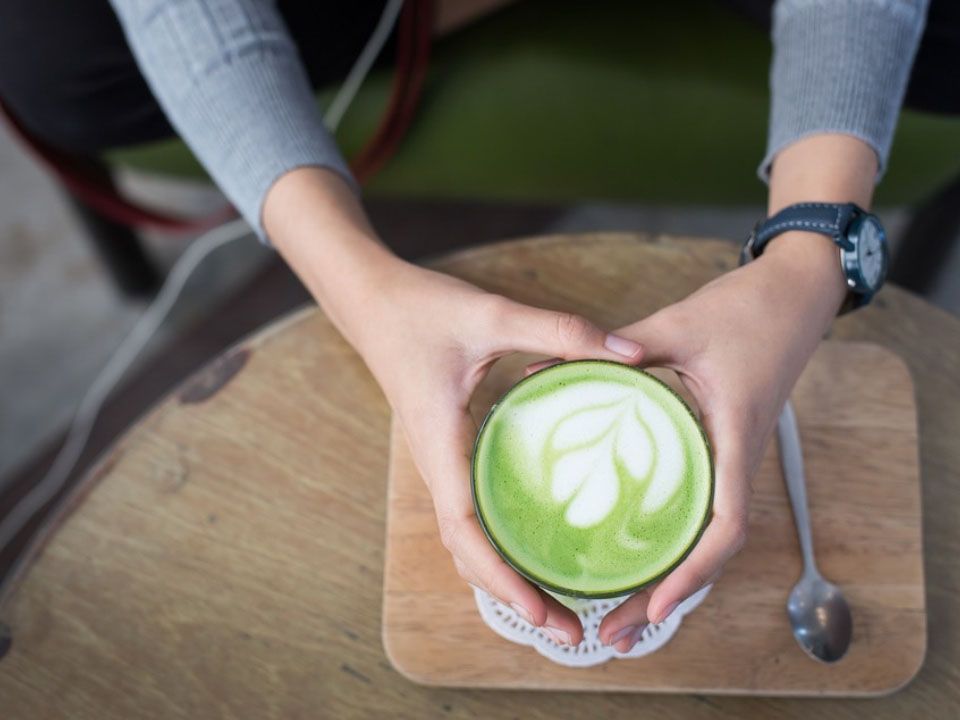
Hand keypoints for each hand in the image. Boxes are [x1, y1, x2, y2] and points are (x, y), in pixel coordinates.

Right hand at [354, 261, 644, 644]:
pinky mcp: (449, 452)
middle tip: (569, 631)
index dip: (501, 577)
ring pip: (467, 538)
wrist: (372, 302)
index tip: (542, 612)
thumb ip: (560, 331)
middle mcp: (437, 465)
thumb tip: (631, 356)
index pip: (465, 529)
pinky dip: (497, 546)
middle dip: (512, 596)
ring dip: (505, 577)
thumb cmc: (422, 310)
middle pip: (467, 552)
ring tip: (557, 607)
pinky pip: (470, 513)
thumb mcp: (492, 314)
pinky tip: (533, 548)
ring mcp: (441, 462)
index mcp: (441, 444)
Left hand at [583, 236, 847, 652]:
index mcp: (734, 434)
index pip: (725, 523)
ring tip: (619, 615)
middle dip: (666, 599)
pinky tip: (639, 554)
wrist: (795, 295)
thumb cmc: (746, 309)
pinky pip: (703, 507)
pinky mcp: (724, 448)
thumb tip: (546, 368)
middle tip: (613, 636)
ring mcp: (733, 457)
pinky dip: (675, 543)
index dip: (693, 572)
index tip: (655, 608)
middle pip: (711, 550)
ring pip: (706, 537)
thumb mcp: (677, 325)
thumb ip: (617, 347)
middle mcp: (738, 458)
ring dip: (669, 580)